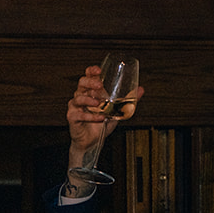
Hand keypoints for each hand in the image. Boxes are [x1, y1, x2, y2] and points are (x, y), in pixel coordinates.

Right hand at [65, 63, 144, 188]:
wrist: (93, 142)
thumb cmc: (102, 124)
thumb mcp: (117, 110)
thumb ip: (127, 100)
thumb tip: (141, 89)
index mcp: (91, 91)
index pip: (88, 76)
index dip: (92, 71)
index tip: (99, 70)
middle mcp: (82, 96)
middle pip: (82, 83)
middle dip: (90, 82)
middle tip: (99, 86)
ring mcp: (75, 106)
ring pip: (78, 98)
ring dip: (88, 100)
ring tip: (99, 103)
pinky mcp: (72, 118)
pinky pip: (79, 115)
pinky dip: (90, 116)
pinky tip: (100, 118)